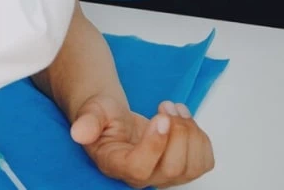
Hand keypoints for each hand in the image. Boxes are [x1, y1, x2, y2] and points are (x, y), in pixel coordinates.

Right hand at [70, 95, 214, 188]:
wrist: (117, 120)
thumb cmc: (104, 117)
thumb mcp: (92, 112)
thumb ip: (87, 121)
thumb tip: (79, 133)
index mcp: (117, 165)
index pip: (140, 168)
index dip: (155, 144)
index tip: (159, 117)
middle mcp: (143, 177)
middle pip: (172, 168)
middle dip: (177, 132)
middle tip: (164, 106)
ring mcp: (165, 176)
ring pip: (192, 165)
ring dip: (190, 131)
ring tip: (173, 109)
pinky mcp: (183, 168)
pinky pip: (204, 161)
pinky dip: (201, 136)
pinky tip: (184, 119)